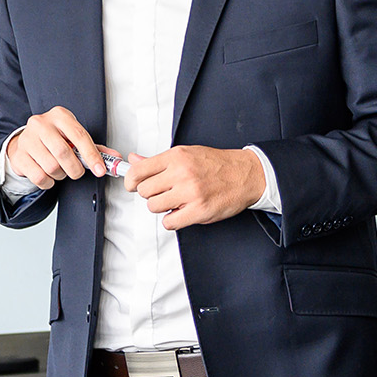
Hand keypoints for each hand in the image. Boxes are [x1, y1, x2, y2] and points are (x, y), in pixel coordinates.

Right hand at [6, 107, 104, 188]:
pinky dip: (48, 182)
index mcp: (59, 115)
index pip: (79, 135)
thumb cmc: (54, 139)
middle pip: (63, 152)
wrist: (26, 142)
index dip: (92, 155)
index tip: (99, 169)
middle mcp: (41, 124)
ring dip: (60, 175)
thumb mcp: (73, 138)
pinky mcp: (19, 156)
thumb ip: (94, 148)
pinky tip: (48, 175)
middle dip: (75, 169)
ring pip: (51, 167)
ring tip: (60, 170)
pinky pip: (39, 177)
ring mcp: (27, 139)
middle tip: (77, 172)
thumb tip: (114, 158)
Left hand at [124, 146, 263, 229]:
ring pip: (154, 207)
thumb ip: (158, 161)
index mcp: (176, 157)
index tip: (132, 185)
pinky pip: (169, 222)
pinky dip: (172, 220)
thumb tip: (134, 160)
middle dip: (151, 194)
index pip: (138, 171)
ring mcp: (190, 193)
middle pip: (144, 191)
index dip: (131, 181)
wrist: (245, 174)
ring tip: (175, 201)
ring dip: (162, 207)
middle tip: (163, 193)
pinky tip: (181, 212)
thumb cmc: (216, 164)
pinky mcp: (199, 211)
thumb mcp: (186, 154)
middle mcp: (182, 173)